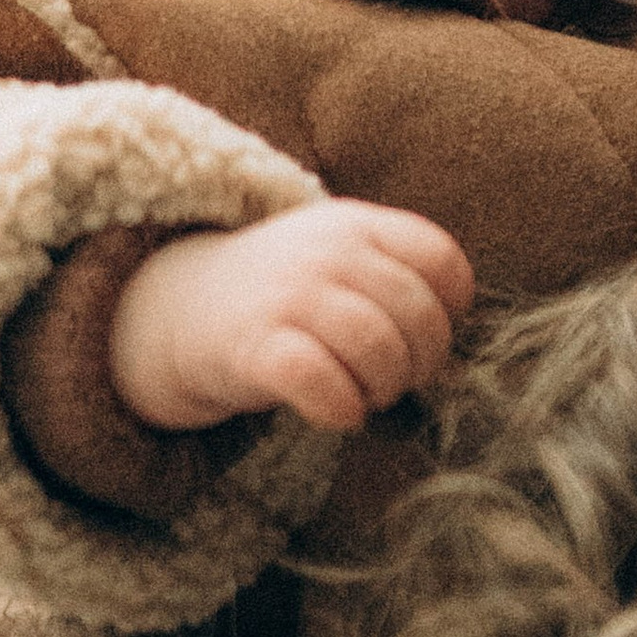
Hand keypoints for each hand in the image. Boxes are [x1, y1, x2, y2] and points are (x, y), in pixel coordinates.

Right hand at [109, 201, 474, 432]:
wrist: (180, 307)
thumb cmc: (283, 295)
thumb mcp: (340, 260)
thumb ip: (397, 284)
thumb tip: (456, 361)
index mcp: (357, 224)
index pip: (442, 260)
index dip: (450, 310)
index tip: (422, 334)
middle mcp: (328, 252)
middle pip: (419, 315)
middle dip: (420, 363)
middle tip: (394, 378)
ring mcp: (291, 296)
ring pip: (379, 349)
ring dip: (385, 387)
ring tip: (366, 394)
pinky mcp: (257, 346)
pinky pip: (324, 383)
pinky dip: (343, 408)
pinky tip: (337, 412)